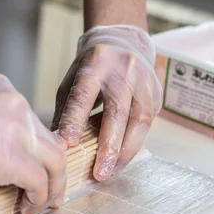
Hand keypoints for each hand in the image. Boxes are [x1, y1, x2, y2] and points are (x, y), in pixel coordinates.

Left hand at [52, 25, 161, 180]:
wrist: (126, 41)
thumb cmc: (93, 65)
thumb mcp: (73, 77)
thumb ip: (66, 107)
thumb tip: (57, 144)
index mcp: (96, 63)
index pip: (84, 95)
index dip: (75, 120)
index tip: (68, 143)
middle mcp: (124, 70)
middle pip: (117, 112)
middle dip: (109, 146)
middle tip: (100, 172)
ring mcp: (144, 82)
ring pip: (138, 122)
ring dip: (125, 151)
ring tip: (111, 171)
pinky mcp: (156, 95)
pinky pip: (146, 125)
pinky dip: (133, 145)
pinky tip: (121, 160)